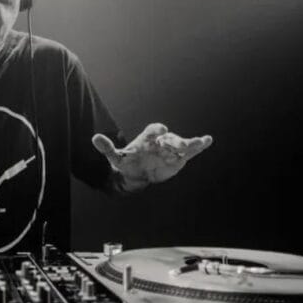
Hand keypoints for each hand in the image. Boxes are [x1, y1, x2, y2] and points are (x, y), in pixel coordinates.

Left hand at [92, 123, 212, 190]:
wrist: (138, 172)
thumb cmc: (128, 161)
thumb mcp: (116, 157)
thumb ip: (107, 148)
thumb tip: (94, 138)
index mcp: (147, 138)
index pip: (153, 130)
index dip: (157, 130)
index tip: (161, 130)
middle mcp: (161, 141)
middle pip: (169, 138)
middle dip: (174, 141)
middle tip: (178, 144)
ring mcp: (171, 148)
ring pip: (182, 144)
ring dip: (190, 143)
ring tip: (200, 141)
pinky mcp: (179, 157)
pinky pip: (190, 150)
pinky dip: (200, 145)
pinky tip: (208, 140)